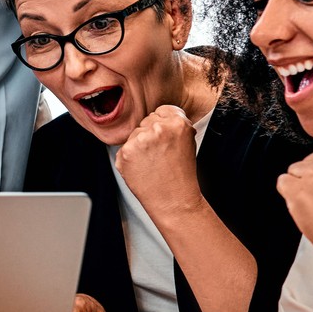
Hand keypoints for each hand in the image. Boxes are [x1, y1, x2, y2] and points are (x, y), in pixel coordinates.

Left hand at [114, 104, 203, 218]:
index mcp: (177, 123)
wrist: (174, 201)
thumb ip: (174, 126)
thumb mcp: (187, 143)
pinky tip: (142, 169)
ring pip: (135, 134)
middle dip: (150, 135)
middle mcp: (158, 128)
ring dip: (139, 146)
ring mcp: (140, 139)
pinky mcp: (126, 152)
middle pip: (146, 121)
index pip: (162, 111)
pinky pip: (124, 148)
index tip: (164, 137)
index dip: (163, 124)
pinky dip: (130, 159)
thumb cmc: (181, 175)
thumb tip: (160, 117)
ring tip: (152, 164)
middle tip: (160, 155)